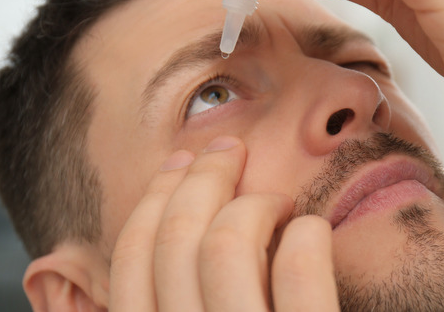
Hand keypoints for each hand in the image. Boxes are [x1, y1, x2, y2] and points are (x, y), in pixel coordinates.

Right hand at [108, 137, 338, 310]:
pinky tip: (313, 233)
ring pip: (226, 244)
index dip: (153, 200)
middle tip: (234, 151)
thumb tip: (160, 220)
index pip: (130, 266)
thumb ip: (184, 292)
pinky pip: (298, 271)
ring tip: (282, 203)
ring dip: (256, 204)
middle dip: (204, 177)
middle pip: (176, 241)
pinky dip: (306, 235)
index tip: (181, 160)